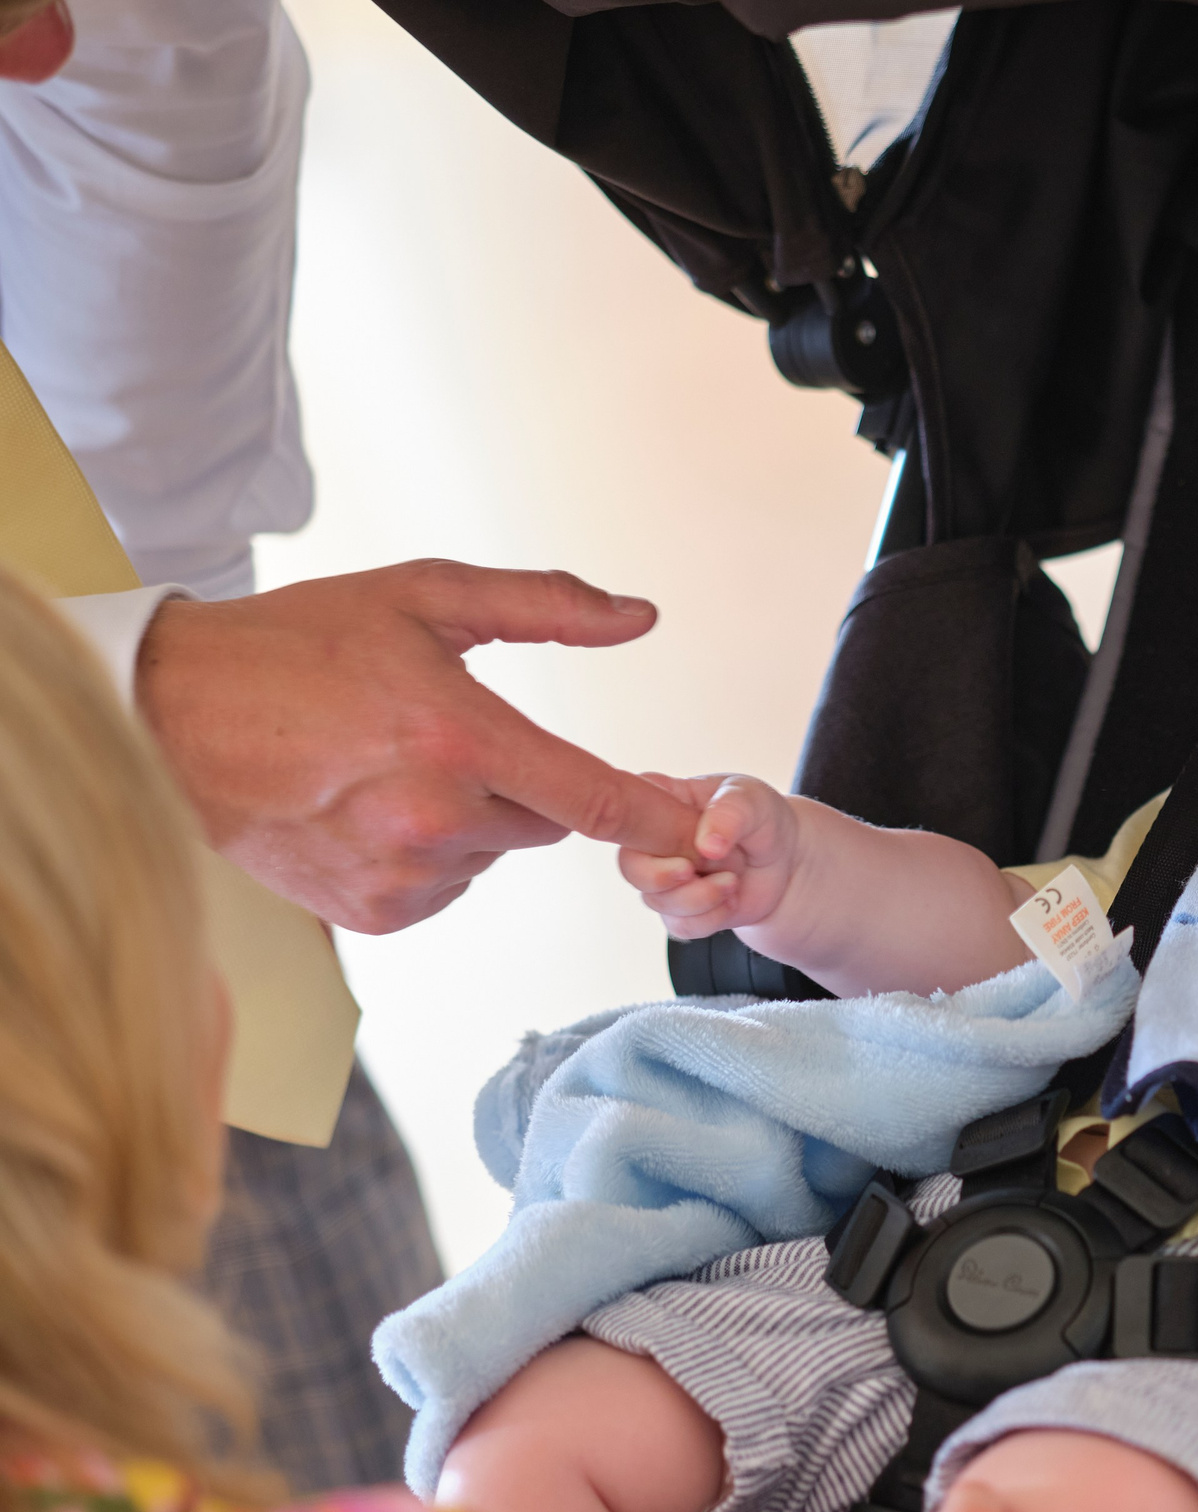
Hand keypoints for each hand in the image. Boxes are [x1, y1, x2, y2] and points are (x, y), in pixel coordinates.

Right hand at [136, 560, 701, 932]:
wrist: (170, 715)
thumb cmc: (303, 642)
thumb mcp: (426, 596)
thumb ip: (547, 606)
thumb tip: (643, 617)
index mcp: (460, 738)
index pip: (600, 799)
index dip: (665, 818)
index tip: (713, 829)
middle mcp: (435, 818)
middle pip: (547, 820)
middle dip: (522, 781)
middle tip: (442, 734)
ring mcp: (400, 874)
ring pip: (493, 852)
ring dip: (470, 817)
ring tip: (385, 766)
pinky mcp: (371, 915)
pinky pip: (445, 885)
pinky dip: (428, 853)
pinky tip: (366, 808)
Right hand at [620, 773, 803, 939]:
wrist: (787, 863)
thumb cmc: (762, 819)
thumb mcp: (753, 801)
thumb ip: (729, 814)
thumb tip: (706, 845)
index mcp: (659, 798)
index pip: (622, 807)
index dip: (632, 826)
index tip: (669, 839)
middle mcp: (652, 840)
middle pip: (629, 866)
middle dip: (666, 875)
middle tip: (698, 868)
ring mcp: (662, 877)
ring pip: (656, 900)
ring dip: (701, 897)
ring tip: (733, 880)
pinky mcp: (679, 910)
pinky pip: (680, 925)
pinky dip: (710, 918)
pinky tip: (730, 899)